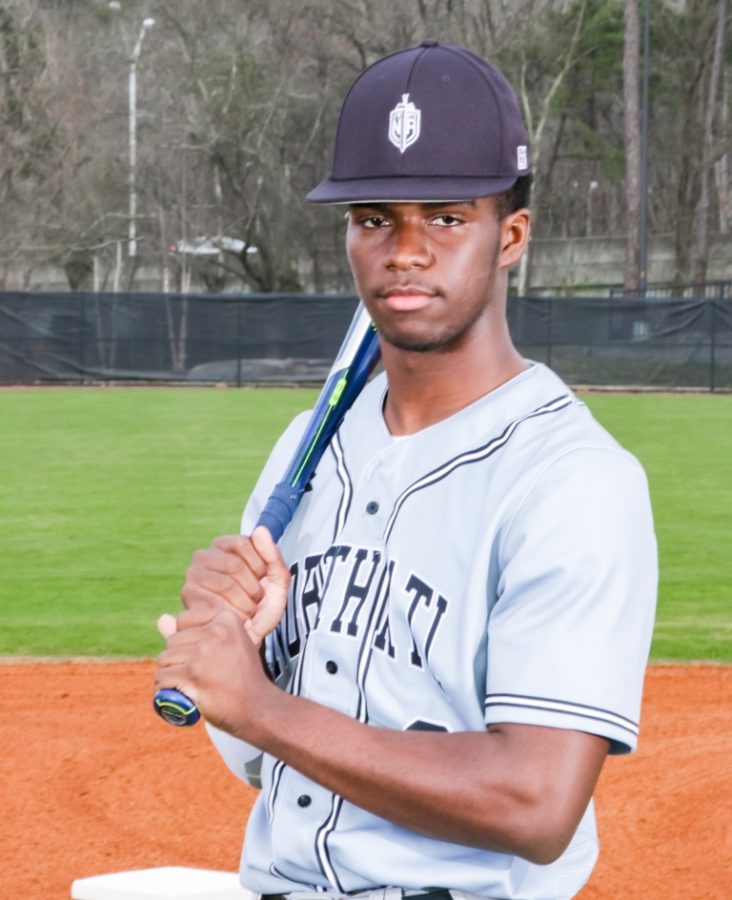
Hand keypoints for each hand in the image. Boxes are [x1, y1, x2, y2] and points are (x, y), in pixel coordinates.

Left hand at [155, 606, 274, 734]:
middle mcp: (216, 631)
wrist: (258, 707)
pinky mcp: (193, 674)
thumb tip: (161, 619)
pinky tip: (177, 694)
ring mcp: (204, 652)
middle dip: (177, 659)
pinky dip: (164, 689)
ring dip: (170, 675)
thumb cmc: (241, 676)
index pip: (183, 620)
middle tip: (197, 675)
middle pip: (172, 640)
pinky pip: (162, 678)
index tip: (204, 657)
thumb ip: (193, 632)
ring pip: (164, 659)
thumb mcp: (226, 645)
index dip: (187, 641)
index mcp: (227, 618)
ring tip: (187, 685)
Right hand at [181, 526, 289, 645]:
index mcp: (224, 545)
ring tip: (248, 611)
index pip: (243, 542)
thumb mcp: (278, 580)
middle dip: (253, 588)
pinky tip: (235, 620)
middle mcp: (204, 556)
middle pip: (234, 564)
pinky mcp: (188, 597)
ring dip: (245, 603)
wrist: (248, 637)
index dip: (260, 564)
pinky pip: (215, 602)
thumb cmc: (263, 607)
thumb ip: (273, 555)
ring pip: (225, 584)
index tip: (263, 579)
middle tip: (256, 601)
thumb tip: (260, 529)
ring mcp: (193, 575)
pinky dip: (233, 614)